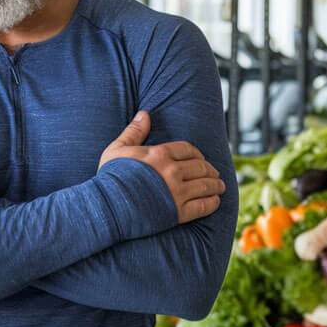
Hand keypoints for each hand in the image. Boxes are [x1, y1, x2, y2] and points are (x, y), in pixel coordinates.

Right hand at [99, 111, 224, 223]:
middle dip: (211, 170)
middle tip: (215, 174)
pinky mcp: (178, 213)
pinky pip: (203, 206)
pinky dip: (213, 203)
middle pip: (201, 167)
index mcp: (160, 154)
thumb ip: (134, 132)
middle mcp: (173, 171)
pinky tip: (216, 202)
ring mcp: (177, 192)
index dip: (197, 154)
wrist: (106, 207)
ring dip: (217, 185)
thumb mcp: (117, 150)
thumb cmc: (109, 178)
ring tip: (221, 186)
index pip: (189, 150)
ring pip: (206, 186)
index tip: (201, 159)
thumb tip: (144, 114)